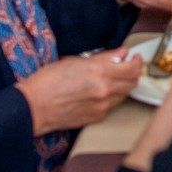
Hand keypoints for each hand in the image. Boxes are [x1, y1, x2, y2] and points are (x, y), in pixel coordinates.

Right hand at [16, 51, 141, 134]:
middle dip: (133, 73)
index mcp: (100, 72)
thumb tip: (122, 53)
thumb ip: (103, 57)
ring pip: (124, 94)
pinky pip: (112, 106)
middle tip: (126, 67)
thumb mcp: (75, 61)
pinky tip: (98, 92)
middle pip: (133, 82)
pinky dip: (110, 97)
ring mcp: (102, 106)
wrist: (34, 107)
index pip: (132, 68)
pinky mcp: (97, 118)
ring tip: (110, 78)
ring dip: (122, 85)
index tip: (134, 58)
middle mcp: (105, 90)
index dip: (136, 62)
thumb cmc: (49, 80)